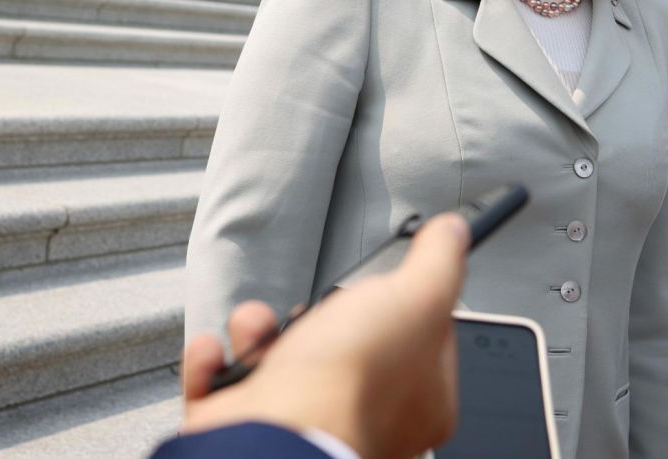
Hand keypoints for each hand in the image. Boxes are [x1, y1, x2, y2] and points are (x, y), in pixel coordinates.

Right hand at [181, 213, 470, 458]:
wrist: (273, 432)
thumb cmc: (347, 383)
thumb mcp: (417, 299)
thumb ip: (438, 264)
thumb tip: (453, 234)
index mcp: (415, 401)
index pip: (418, 338)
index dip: (400, 302)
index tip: (388, 281)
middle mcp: (356, 417)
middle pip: (339, 341)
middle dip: (315, 311)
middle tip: (319, 309)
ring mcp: (300, 420)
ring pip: (277, 357)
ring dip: (258, 330)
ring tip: (259, 328)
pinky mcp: (247, 423)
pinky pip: (222, 381)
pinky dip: (214, 362)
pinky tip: (222, 352)